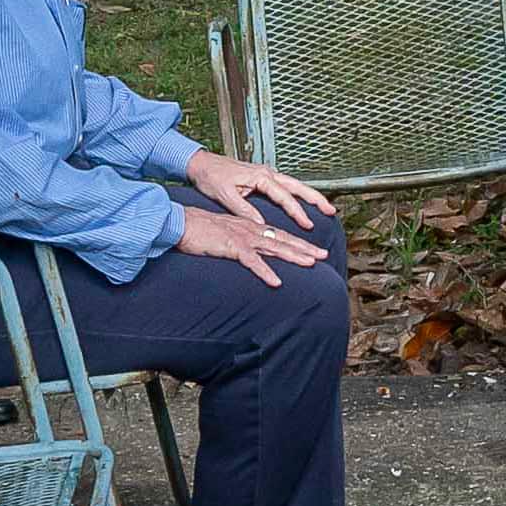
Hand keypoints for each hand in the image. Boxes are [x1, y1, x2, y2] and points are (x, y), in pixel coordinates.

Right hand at [177, 202, 338, 285]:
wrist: (181, 223)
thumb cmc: (201, 230)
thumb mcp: (226, 235)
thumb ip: (241, 243)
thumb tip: (252, 252)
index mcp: (251, 227)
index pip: (281, 236)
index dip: (299, 243)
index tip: (314, 251)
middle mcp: (251, 230)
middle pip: (283, 240)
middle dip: (305, 248)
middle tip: (324, 255)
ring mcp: (242, 238)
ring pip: (274, 248)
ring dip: (293, 256)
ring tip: (311, 264)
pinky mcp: (231, 247)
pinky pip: (252, 262)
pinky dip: (265, 272)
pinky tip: (276, 282)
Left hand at [185, 147, 332, 227]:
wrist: (201, 163)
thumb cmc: (211, 177)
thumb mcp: (226, 195)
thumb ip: (245, 210)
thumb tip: (262, 225)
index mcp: (260, 176)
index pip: (284, 197)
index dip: (297, 212)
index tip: (308, 225)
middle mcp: (267, 173)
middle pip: (297, 186)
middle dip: (315, 199)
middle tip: (331, 210)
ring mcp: (266, 174)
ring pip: (294, 185)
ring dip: (310, 195)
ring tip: (324, 207)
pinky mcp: (262, 177)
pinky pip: (285, 186)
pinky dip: (297, 193)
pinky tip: (303, 201)